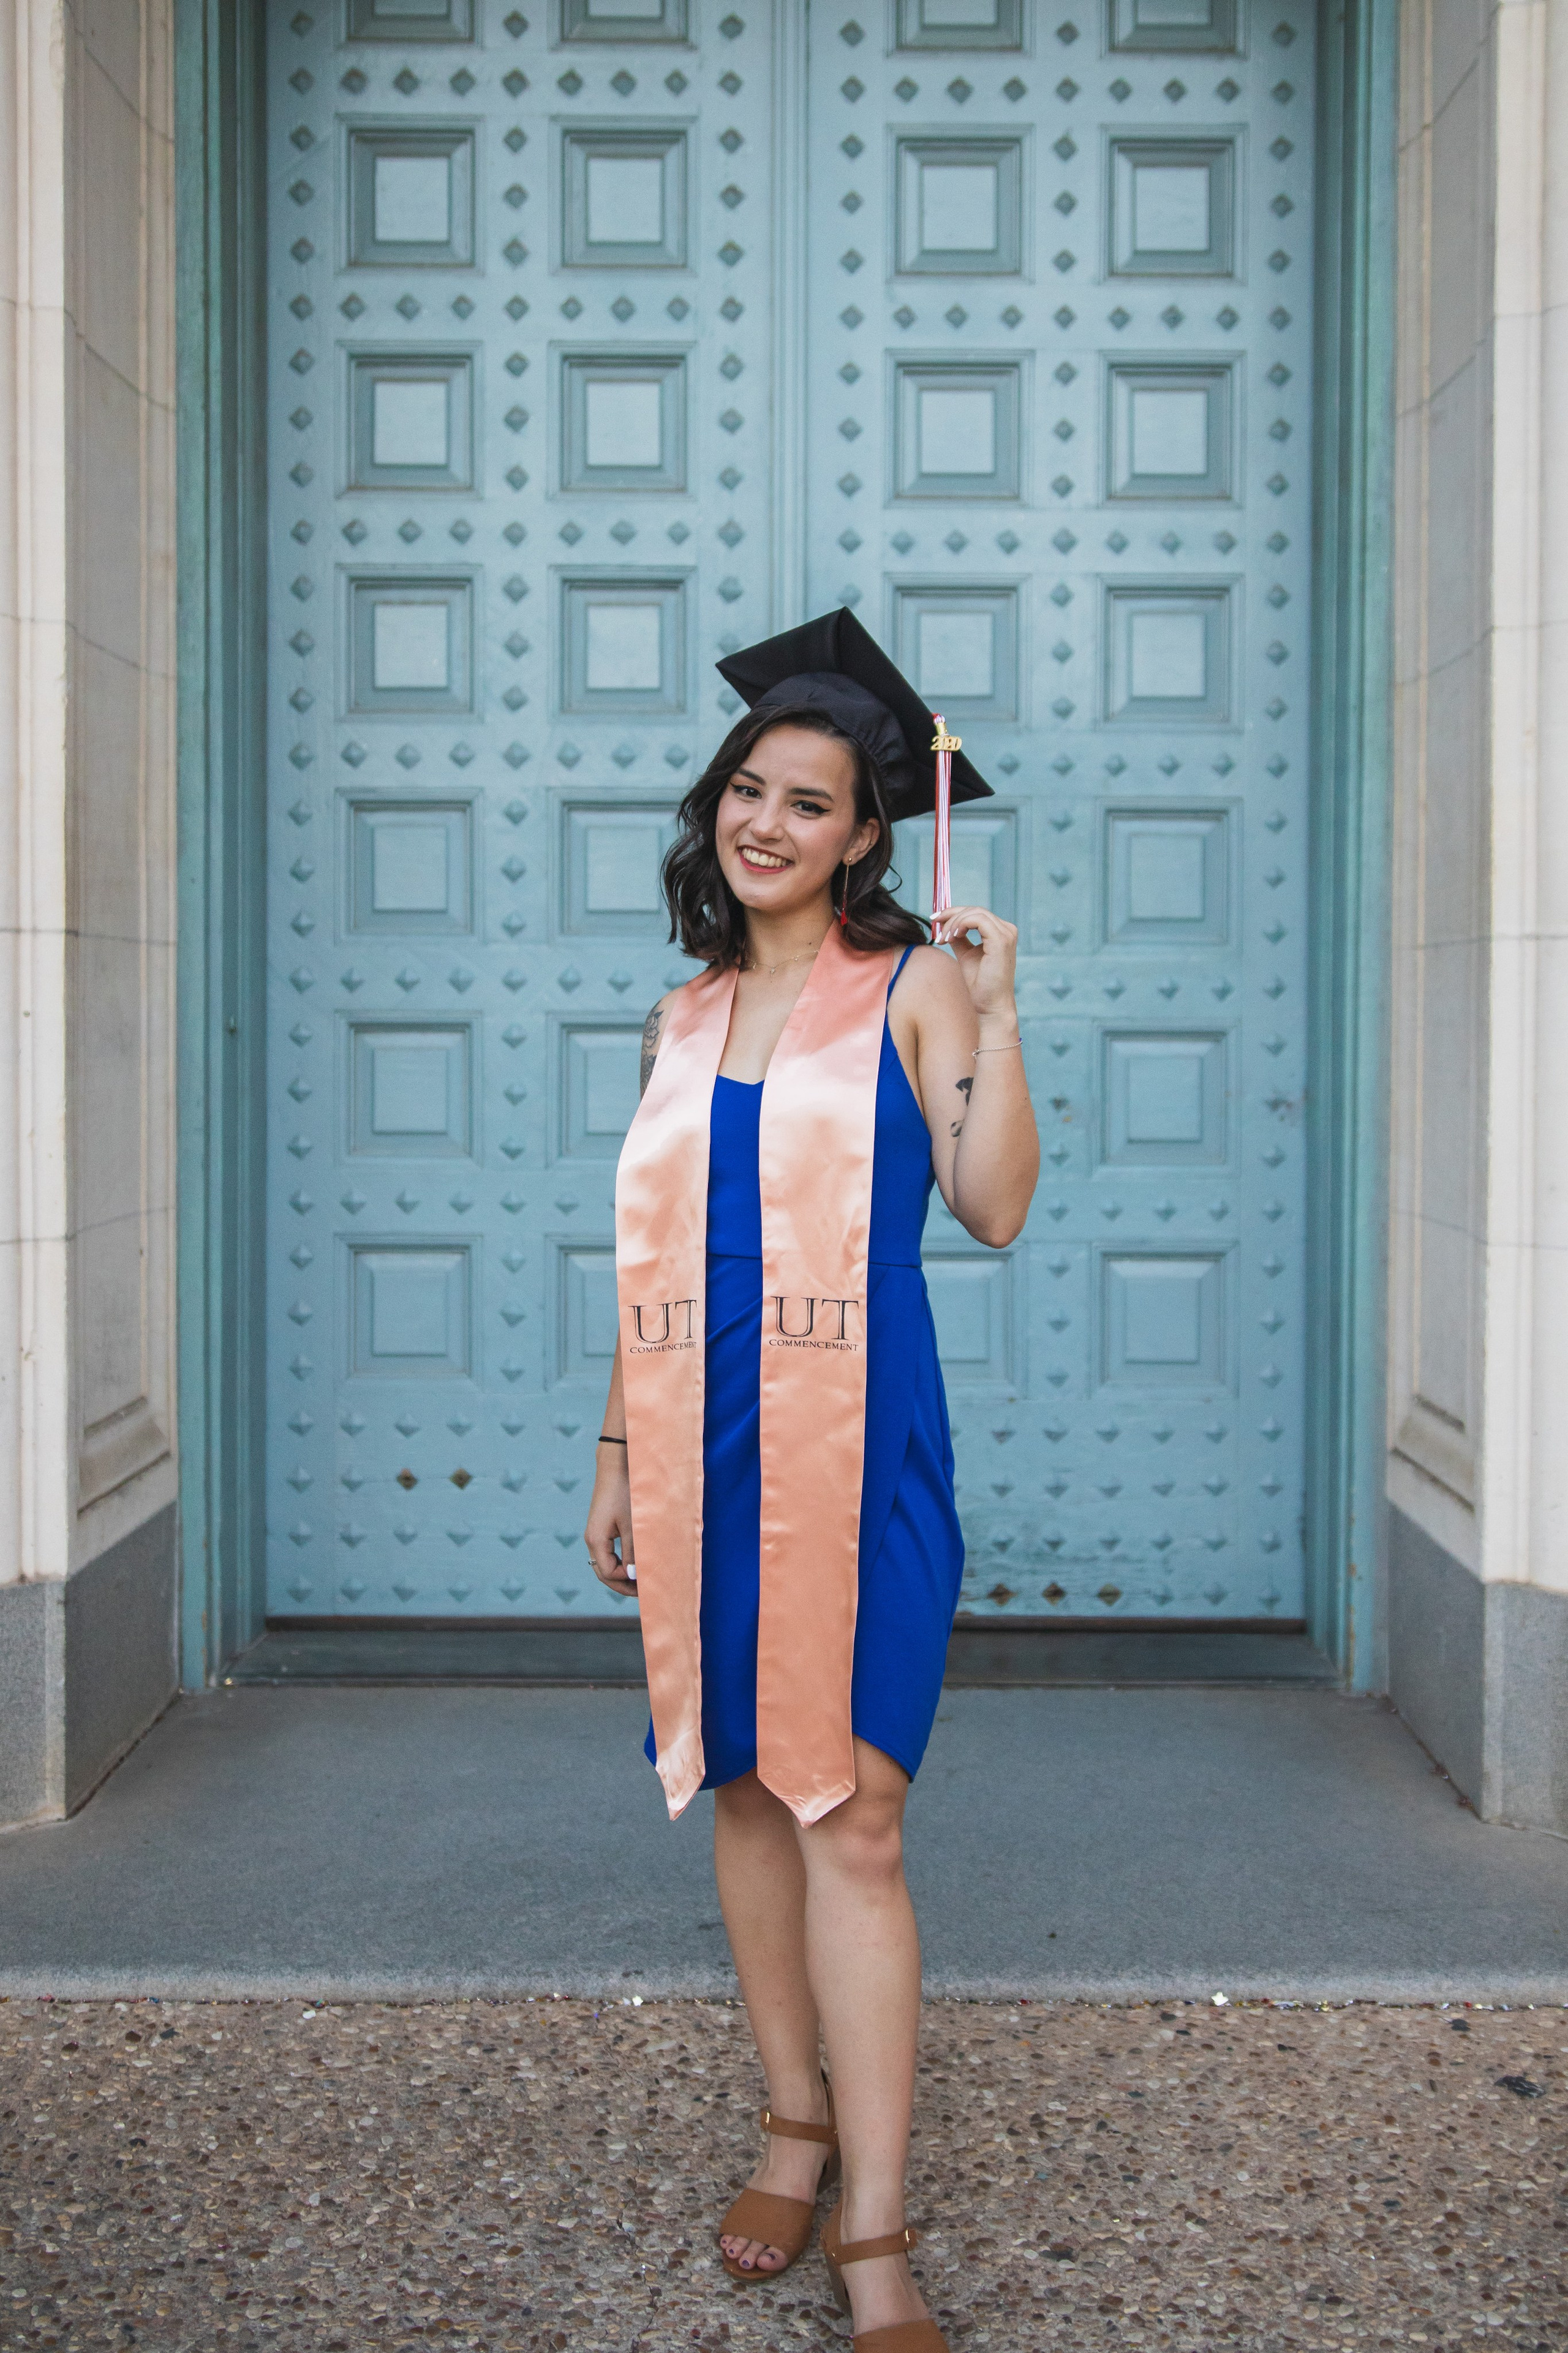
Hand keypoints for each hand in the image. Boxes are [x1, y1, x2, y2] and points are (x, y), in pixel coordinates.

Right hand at [584, 1449, 636, 1597]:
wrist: (616, 1466)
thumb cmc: (626, 1494)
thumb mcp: (632, 1526)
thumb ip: (632, 1553)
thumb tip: (633, 1577)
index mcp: (596, 1541)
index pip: (608, 1573)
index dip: (627, 1582)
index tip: (647, 1585)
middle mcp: (591, 1539)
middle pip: (603, 1572)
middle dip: (621, 1584)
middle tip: (643, 1592)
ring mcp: (595, 1533)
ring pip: (604, 1564)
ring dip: (621, 1574)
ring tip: (640, 1580)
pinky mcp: (601, 1527)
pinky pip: (607, 1552)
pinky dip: (619, 1562)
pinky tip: (634, 1562)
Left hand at [932, 903, 1019, 1027]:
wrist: (988, 1007)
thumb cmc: (978, 986)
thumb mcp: (965, 955)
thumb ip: (959, 938)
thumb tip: (945, 925)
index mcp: (1000, 933)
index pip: (975, 913)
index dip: (953, 912)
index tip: (934, 920)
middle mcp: (1007, 930)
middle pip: (974, 910)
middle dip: (950, 915)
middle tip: (935, 928)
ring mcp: (1006, 934)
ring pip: (974, 913)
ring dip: (953, 922)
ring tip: (943, 938)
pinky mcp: (1002, 940)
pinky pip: (977, 920)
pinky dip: (960, 924)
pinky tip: (951, 937)